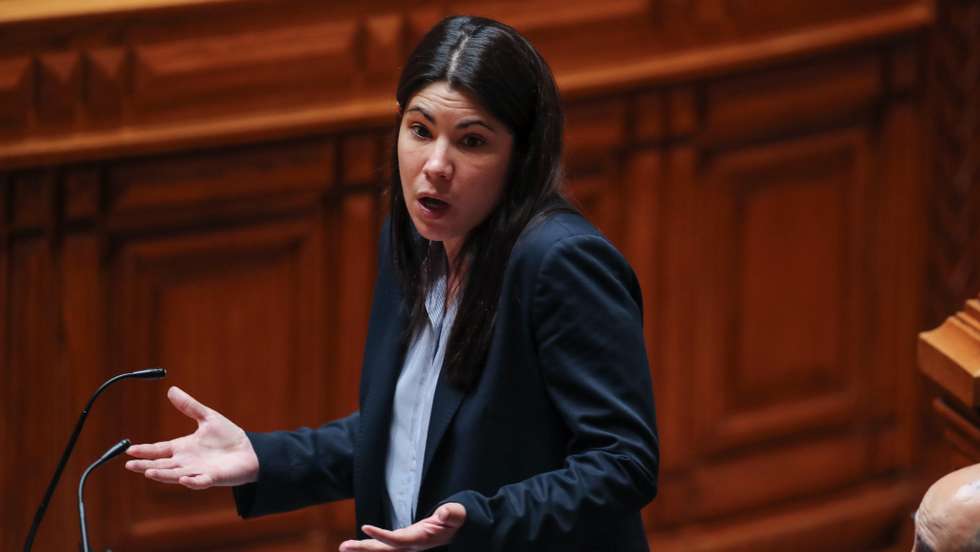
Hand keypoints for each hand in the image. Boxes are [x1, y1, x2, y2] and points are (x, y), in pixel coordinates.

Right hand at [124, 386, 258, 488]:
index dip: (145, 450)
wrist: (249, 451)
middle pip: (162, 465)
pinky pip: (200, 482)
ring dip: (163, 475)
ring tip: (149, 473)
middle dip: (145, 465)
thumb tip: (171, 390)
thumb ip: (189, 406)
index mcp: (183, 448)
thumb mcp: (207, 417)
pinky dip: (192, 482)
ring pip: (176, 475)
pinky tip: (183, 479)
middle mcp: (187, 462)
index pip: (159, 450)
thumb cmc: (228, 437)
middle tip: (129, 465)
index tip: (129, 450)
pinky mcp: (213, 477)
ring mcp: (198, 471)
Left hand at [339, 502, 465, 550]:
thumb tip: (444, 513)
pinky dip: (370, 545)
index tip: (365, 526)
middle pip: (384, 550)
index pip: (398, 540)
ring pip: (382, 549)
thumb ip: (452, 513)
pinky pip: (384, 546)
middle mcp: (410, 545)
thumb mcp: (456, 514)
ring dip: (363, 548)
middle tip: (343, 546)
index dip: (382, 535)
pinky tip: (357, 545)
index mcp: (421, 539)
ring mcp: (406, 544)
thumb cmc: (455, 520)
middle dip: (364, 549)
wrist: (457, 529)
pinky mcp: (403, 541)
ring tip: (344, 547)